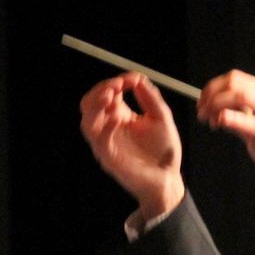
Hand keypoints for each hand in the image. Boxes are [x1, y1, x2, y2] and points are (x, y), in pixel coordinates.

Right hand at [80, 72, 184, 218]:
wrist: (168, 177)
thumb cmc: (164, 149)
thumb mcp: (161, 117)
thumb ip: (149, 97)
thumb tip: (137, 77)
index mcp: (120, 116)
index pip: (106, 93)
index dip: (114, 82)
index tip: (132, 79)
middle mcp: (110, 127)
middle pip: (90, 104)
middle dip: (100, 90)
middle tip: (117, 85)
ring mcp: (107, 142)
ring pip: (87, 120)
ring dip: (96, 104)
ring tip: (112, 95)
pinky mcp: (108, 157)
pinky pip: (98, 140)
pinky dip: (104, 125)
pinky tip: (117, 118)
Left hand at [197, 70, 254, 188]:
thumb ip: (240, 118)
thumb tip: (217, 112)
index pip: (235, 78)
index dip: (213, 87)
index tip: (201, 102)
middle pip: (235, 83)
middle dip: (211, 95)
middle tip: (201, 112)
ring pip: (241, 95)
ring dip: (217, 106)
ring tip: (210, 121)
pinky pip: (252, 120)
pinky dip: (233, 118)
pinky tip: (221, 122)